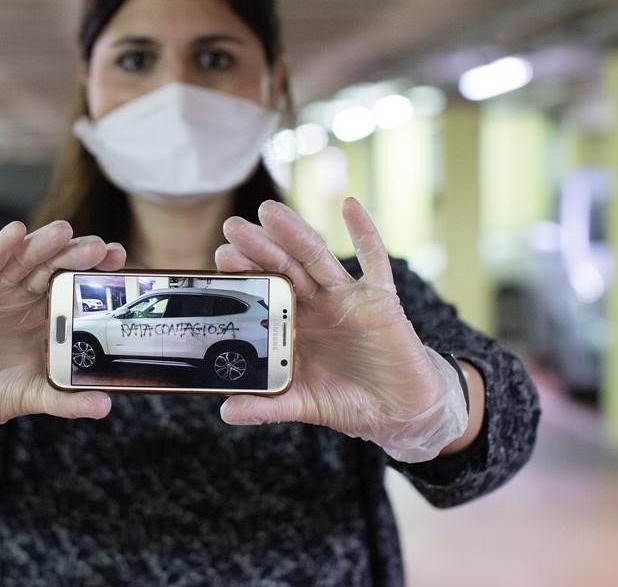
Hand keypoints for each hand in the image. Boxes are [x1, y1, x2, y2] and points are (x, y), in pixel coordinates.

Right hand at [0, 220, 125, 454]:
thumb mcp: (36, 396)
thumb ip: (68, 400)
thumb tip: (105, 406)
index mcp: (48, 315)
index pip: (76, 284)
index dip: (96, 270)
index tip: (120, 260)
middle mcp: (25, 296)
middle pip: (55, 265)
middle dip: (77, 254)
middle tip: (99, 248)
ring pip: (24, 259)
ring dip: (43, 244)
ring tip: (64, 232)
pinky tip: (15, 232)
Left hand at [214, 198, 467, 461]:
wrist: (399, 410)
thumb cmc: (349, 401)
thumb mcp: (303, 404)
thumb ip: (267, 406)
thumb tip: (225, 411)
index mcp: (294, 325)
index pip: (264, 293)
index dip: (244, 275)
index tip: (219, 258)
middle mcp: (316, 305)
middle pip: (284, 268)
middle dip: (259, 247)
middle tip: (231, 226)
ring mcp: (347, 298)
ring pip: (318, 259)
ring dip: (295, 233)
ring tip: (269, 211)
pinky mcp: (380, 300)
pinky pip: (374, 262)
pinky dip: (365, 232)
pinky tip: (351, 206)